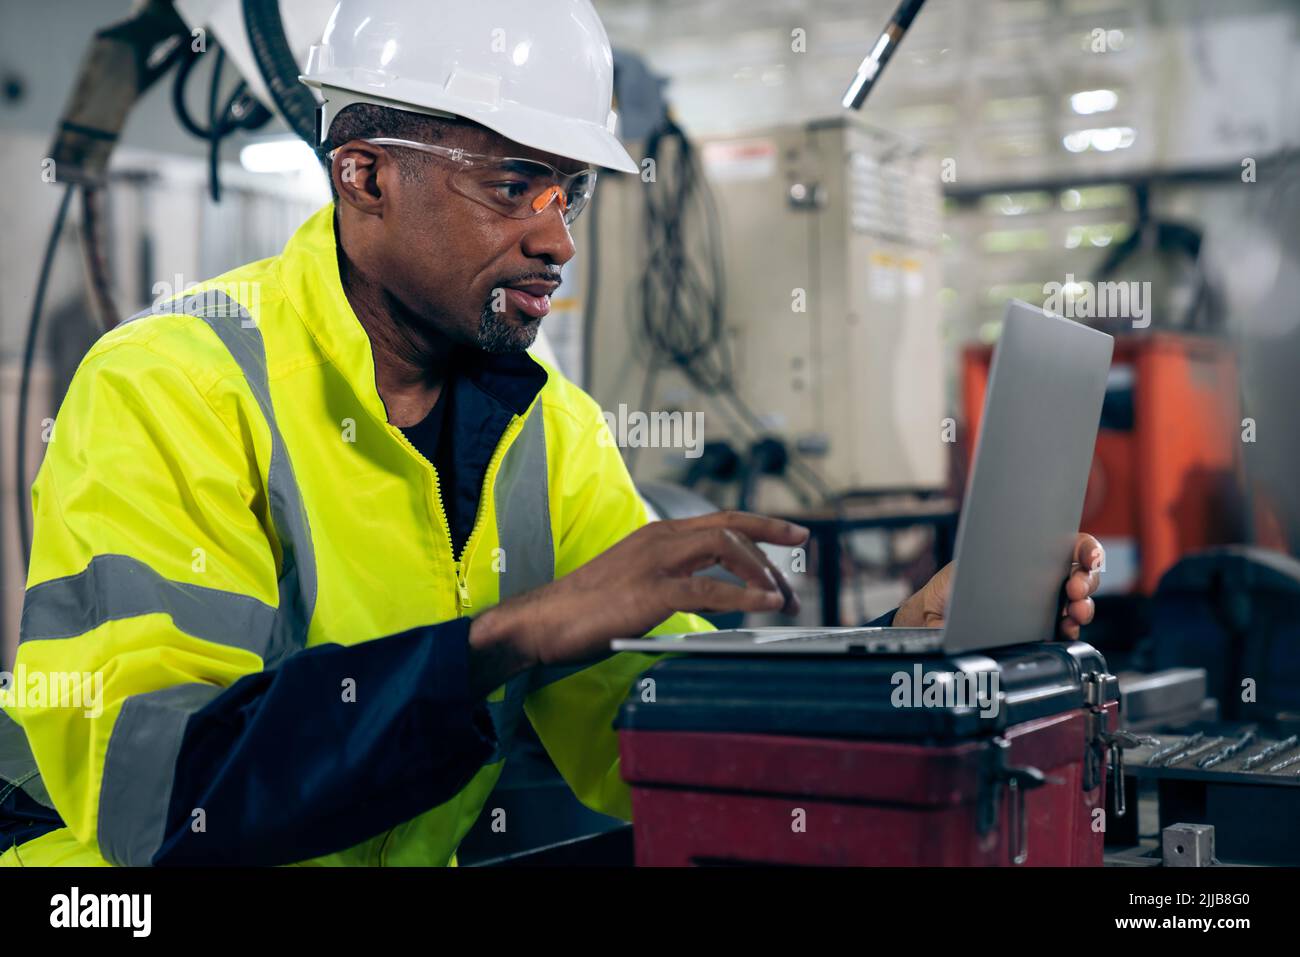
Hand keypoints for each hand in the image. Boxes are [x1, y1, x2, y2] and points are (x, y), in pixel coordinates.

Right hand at [469, 511, 806, 691]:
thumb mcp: (639, 585)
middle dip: (773, 545)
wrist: (542, 622)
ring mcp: (654, 563)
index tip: (795, 535)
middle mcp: (659, 539)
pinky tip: (765, 605)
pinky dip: (744, 594)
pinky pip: (709, 588)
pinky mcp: (649, 592)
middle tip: (800, 572)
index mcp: (657, 535)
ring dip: (761, 571)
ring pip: (724, 548)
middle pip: (730, 528)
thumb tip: (717, 597)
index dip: (763, 525)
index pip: (721, 520)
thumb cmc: (585, 610)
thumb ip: (676, 582)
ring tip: (783, 597)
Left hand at [893, 533, 1103, 640]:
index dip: (1087, 550)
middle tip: (1075, 588)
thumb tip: (1018, 554)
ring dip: (1085, 608)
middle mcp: (1044, 580)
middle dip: (1088, 581)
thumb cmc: (953, 583)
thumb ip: (1000, 555)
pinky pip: (1065, 633)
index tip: (1089, 557)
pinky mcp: (1038, 633)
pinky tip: (1066, 629)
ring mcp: (1044, 607)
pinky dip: (1071, 631)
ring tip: (1075, 611)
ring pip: (1080, 605)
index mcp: (1033, 556)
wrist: (933, 615)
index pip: (1072, 547)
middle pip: (1084, 576)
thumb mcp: (973, 560)